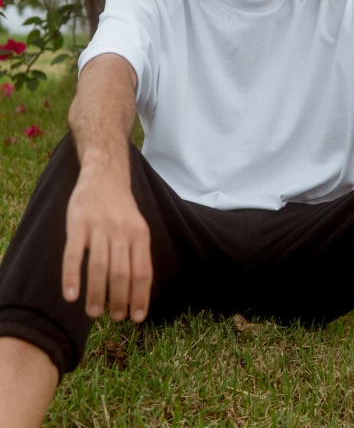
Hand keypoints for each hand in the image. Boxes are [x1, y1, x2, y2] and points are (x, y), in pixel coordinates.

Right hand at [61, 168, 152, 322]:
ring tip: (94, 313)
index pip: (143, 271)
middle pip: (121, 273)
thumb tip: (138, 293)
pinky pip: (74, 254)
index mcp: (140, 234)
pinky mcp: (77, 223)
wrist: (104, 176)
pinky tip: (70, 295)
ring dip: (96, 293)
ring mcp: (99, 227)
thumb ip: (138, 254)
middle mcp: (121, 231)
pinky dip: (72, 276)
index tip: (136, 318)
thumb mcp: (138, 227)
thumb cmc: (121, 209)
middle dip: (118, 300)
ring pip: (99, 266)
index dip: (140, 297)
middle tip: (114, 317)